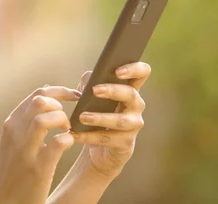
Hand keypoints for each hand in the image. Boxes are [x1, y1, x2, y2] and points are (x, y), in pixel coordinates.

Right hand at [0, 85, 81, 203]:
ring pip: (44, 118)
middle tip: (68, 117)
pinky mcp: (38, 167)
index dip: (60, 92)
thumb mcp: (15, 137)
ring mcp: (26, 150)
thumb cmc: (15, 167)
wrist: (7, 198)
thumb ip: (27, 116)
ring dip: (62, 120)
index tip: (74, 97)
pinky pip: (57, 143)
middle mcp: (16, 132)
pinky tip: (68, 143)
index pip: (37, 94)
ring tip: (67, 130)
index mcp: (12, 123)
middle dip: (61, 103)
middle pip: (40, 100)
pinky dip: (67, 139)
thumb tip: (45, 90)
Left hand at [71, 62, 150, 177]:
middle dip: (113, 91)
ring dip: (100, 117)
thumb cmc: (96, 113)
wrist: (100, 148)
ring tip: (82, 117)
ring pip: (120, 120)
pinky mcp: (126, 143)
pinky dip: (89, 136)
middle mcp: (136, 106)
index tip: (117, 71)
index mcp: (129, 89)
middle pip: (131, 94)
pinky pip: (108, 138)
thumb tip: (89, 78)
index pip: (142, 73)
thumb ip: (89, 83)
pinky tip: (75, 134)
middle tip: (94, 90)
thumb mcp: (90, 96)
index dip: (134, 69)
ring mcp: (133, 125)